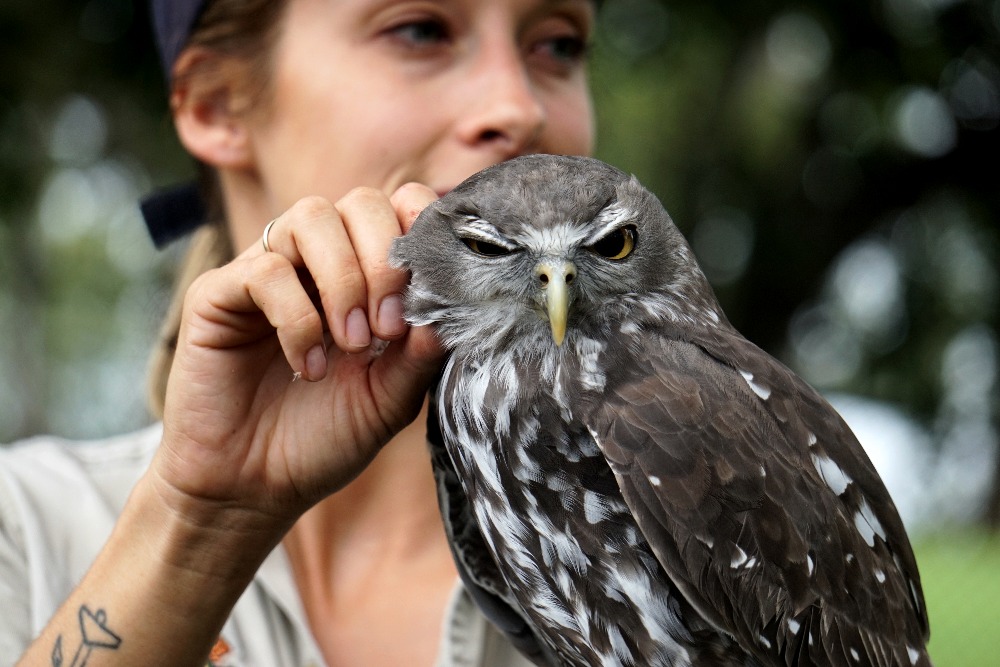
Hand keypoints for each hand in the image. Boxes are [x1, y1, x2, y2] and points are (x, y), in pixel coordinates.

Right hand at [154, 183, 442, 529]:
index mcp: (365, 275)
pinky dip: (298, 318)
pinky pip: (265, 270)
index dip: (423, 229)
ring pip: (311, 217)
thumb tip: (450, 309)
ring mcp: (267, 270)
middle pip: (361, 201)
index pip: (400, 208)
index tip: (436, 285)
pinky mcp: (219, 293)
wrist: (252, 488)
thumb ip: (421, 354)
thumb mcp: (389, 399)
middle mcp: (316, 262)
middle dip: (386, 260)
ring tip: (352, 344)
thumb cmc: (323, 438)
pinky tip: (308, 366)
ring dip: (345, 280)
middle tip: (390, 328)